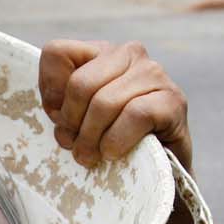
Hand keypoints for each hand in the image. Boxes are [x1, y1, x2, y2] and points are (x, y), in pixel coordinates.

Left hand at [38, 39, 192, 173]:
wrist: (157, 171)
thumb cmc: (112, 143)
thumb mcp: (77, 120)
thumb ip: (61, 106)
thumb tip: (57, 110)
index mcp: (100, 53)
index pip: (55, 53)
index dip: (50, 94)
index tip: (61, 121)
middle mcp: (129, 53)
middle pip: (79, 84)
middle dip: (72, 124)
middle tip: (77, 148)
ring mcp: (154, 73)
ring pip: (104, 103)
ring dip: (92, 140)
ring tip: (92, 157)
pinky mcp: (173, 100)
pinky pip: (134, 116)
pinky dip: (117, 142)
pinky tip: (115, 154)